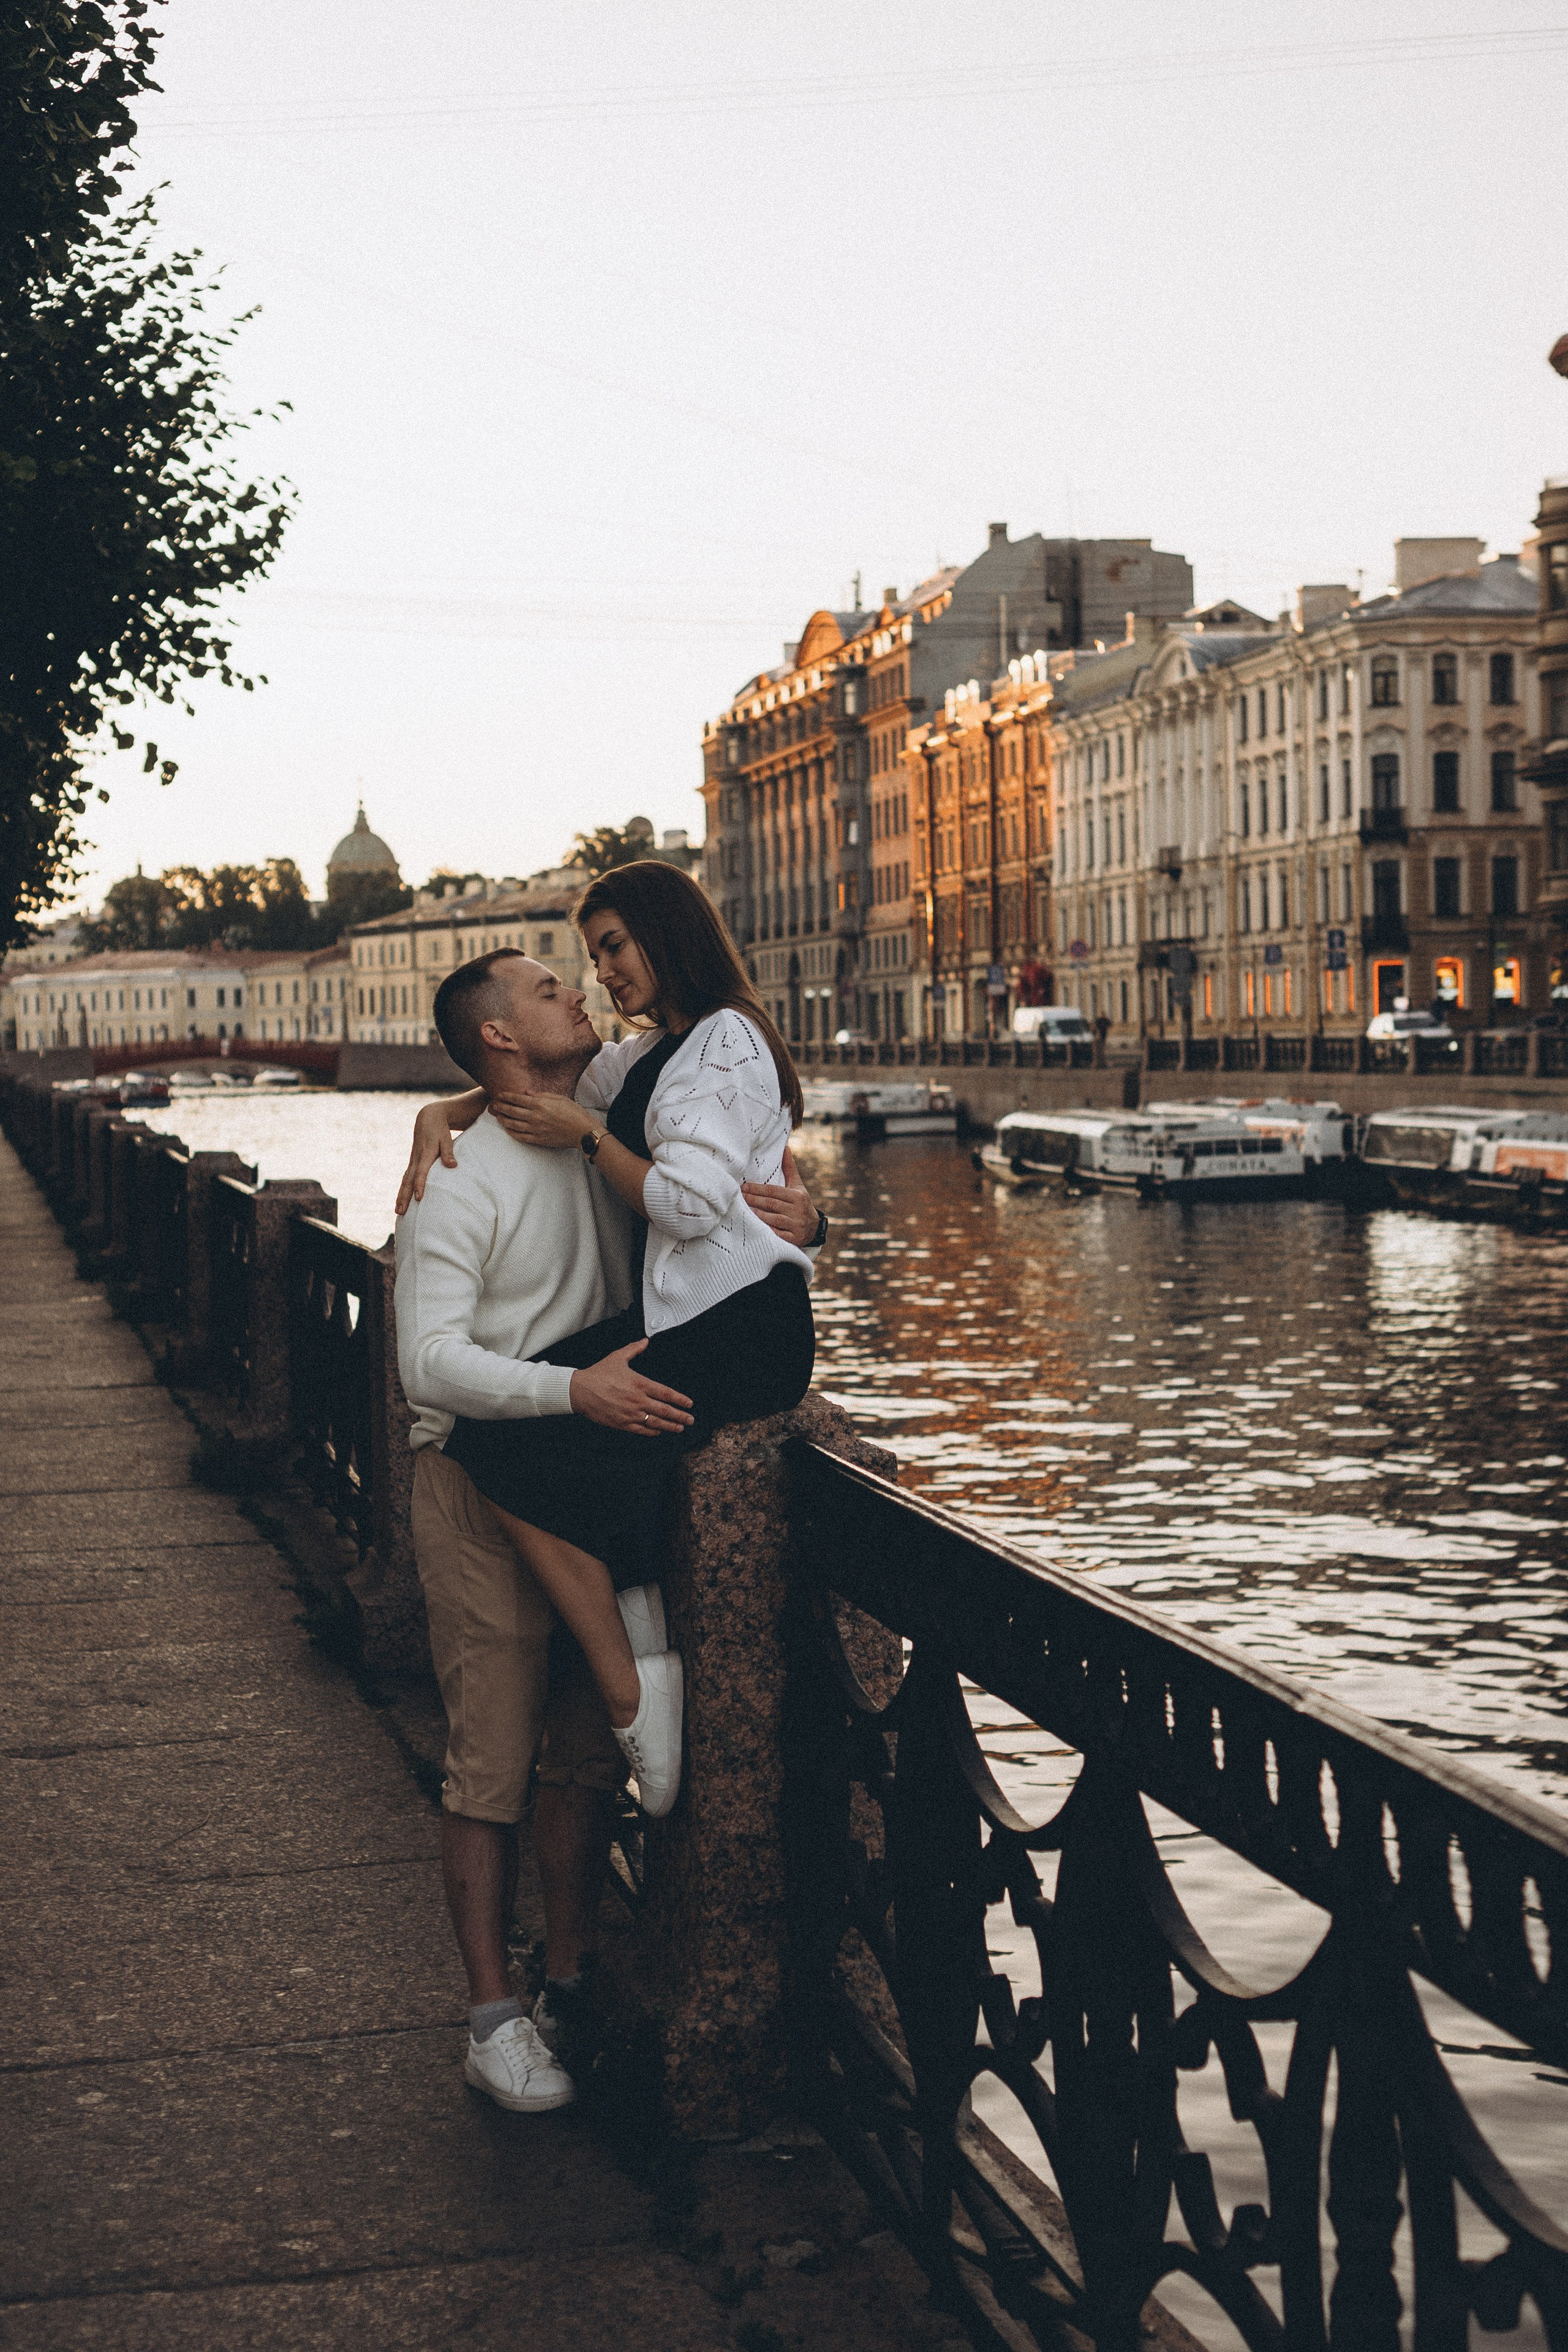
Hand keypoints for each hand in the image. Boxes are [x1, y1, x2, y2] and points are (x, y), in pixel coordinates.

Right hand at [396, 1103, 458, 1213]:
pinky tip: (400, 1200)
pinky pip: (406, 1178)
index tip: (419, 1198)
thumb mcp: (446, 1138)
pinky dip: (402, 1190)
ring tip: (398, 1211)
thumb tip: (452, 1165)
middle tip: (401, 1212)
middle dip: (405, 1197)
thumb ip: (448, 1152)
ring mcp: (413, 1161)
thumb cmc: (440, 1130)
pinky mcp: (412, 1162)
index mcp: (425, 1154)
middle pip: (409, 1181)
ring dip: (401, 1196)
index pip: (421, 1173)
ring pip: (405, 1181)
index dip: (420, 1185)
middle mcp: (416, 1159)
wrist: (427, 1118)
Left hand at [490, 1091, 595, 1151]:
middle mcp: (536, 1116)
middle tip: (494, 1105)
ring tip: (498, 1116)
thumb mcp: (559, 1098)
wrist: (583, 1131)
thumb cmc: (574, 1112)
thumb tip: (527, 1093)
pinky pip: (521, 1136)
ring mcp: (536, 1129)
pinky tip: (508, 1129)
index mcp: (541, 1104)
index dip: (507, 1096)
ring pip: (514, 1124)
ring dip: (504, 1119)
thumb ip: (542, 1095)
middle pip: (513, 1111)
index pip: (518, 1099)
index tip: (500, 1095)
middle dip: (501, 1107)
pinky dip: (512, 1133)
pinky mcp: (539, 1139)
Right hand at [569, 1342, 693, 1433]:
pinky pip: (641, 1430)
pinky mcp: (622, 1423)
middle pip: (665, 1410)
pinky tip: (659, 1432)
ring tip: (680, 1428)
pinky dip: (652, 1432)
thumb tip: (645, 1341)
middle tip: (690, 1419)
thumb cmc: (598, 1374)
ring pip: (656, 1422)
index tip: (689, 1403)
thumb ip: (634, 1349)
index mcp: (639, 1383)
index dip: (680, 1399)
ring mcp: (630, 1413)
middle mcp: (637, 1400)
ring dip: (670, 1426)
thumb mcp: (617, 1357)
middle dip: (680, 1416)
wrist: (580, 1391)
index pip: (666, 1393)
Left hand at [742, 1144, 818, 1247]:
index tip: (743, 1187)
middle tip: (739, 1197)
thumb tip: (785, 1147)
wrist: (814, 1228)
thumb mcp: (797, 1186)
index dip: (757, 1189)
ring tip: (744, 1210)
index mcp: (797, 1196)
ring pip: (773, 1219)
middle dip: (754, 1200)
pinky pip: (777, 1234)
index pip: (773, 1191)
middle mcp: (797, 1210)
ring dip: (758, 1214)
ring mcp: (795, 1225)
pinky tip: (755, 1226)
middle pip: (771, 1204)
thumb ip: (789, 1168)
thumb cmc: (800, 1203)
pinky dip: (766, 1230)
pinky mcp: (793, 1239)